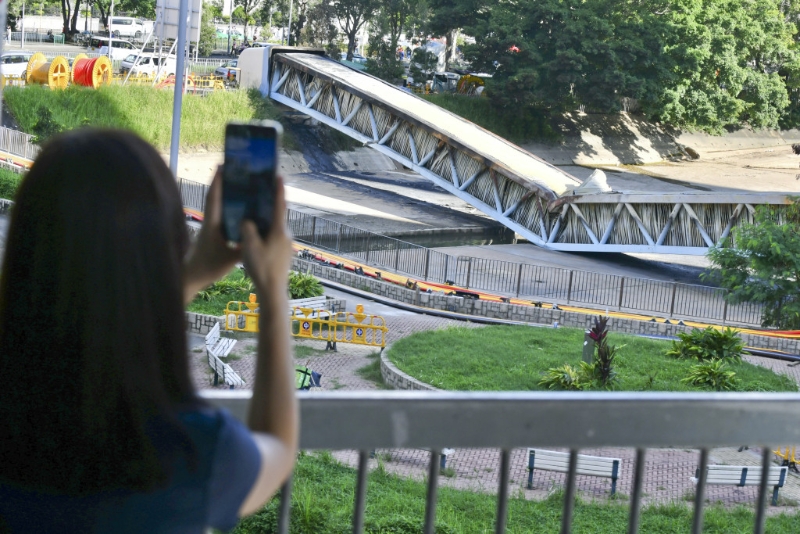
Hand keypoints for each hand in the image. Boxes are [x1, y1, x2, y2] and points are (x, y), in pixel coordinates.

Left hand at [183, 167, 240, 303]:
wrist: (192, 277)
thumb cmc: (209, 267)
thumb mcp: (230, 259)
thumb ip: (243, 248)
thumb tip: (259, 236)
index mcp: (212, 224)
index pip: (214, 199)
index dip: (218, 182)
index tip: (222, 166)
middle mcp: (209, 221)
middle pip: (215, 196)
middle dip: (222, 182)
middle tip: (233, 168)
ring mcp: (209, 226)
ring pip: (216, 205)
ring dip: (223, 192)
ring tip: (236, 181)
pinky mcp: (210, 233)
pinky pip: (219, 214)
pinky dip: (226, 205)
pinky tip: (236, 205)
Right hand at [240, 176, 292, 294]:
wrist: (273, 291)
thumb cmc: (262, 267)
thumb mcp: (249, 246)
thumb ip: (247, 229)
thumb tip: (246, 221)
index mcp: (279, 230)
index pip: (279, 204)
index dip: (278, 189)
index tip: (278, 175)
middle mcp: (286, 235)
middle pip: (278, 214)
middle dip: (271, 202)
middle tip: (262, 190)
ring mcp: (286, 245)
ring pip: (275, 226)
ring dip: (267, 218)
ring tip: (255, 210)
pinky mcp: (283, 253)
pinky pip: (274, 236)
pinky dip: (266, 230)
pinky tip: (256, 233)